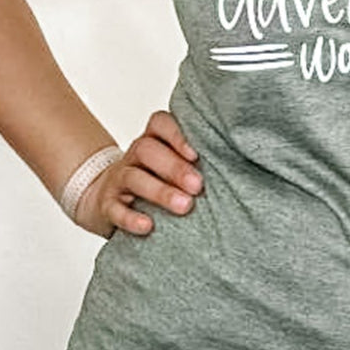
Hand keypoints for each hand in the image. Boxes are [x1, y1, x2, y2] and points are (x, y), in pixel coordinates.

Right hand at [72, 111, 202, 236]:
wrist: (105, 199)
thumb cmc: (154, 181)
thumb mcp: (173, 166)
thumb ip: (197, 163)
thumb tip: (244, 166)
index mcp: (153, 142)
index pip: (159, 123)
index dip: (176, 134)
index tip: (197, 154)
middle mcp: (134, 157)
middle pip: (147, 150)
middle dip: (174, 168)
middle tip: (198, 186)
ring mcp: (118, 180)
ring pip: (133, 178)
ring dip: (160, 191)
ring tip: (184, 206)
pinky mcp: (107, 205)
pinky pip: (115, 209)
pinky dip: (130, 217)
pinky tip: (148, 226)